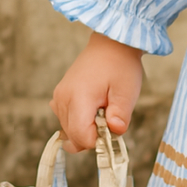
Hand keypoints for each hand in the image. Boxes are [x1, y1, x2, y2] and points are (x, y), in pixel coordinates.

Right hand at [51, 31, 143, 151]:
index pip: (81, 136)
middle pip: (73, 136)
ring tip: (102, 108)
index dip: (100, 140)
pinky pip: (66, 120)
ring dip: (87, 129)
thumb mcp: (127, 91)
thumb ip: (121, 115)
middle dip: (94, 136)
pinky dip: (80, 121)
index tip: (112, 127)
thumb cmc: (120, 66)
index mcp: (78, 98)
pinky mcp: (59, 97)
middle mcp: (62, 99)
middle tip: (110, 117)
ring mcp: (58, 98)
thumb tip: (115, 132)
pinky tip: (93, 108)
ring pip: (69, 130)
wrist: (110, 45)